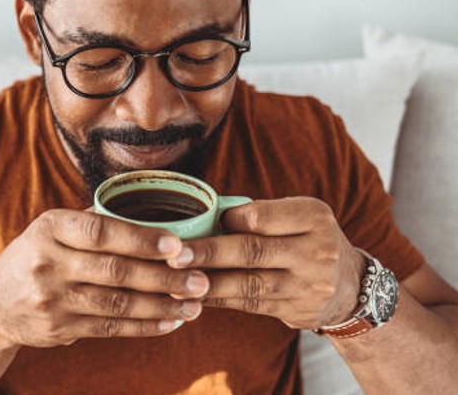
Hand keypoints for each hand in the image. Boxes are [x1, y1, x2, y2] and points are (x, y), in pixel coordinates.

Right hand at [0, 209, 208, 347]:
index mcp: (49, 227)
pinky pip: (110, 328)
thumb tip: (155, 216)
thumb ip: (92, 224)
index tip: (178, 244)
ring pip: (117, 303)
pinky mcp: (59, 329)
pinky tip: (170, 322)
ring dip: (161, 305)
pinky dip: (143, 326)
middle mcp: (48, 262)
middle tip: (201, 279)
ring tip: (195, 304)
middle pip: (115, 271)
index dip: (141, 238)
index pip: (100, 231)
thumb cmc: (35, 257)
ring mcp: (52, 299)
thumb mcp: (50, 230)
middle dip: (164, 277)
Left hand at [171, 197, 365, 328]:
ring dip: (208, 283)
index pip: (262, 217)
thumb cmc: (308, 240)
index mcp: (313, 217)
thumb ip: (261, 215)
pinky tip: (194, 295)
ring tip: (175, 279)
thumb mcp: (299, 217)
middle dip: (209, 253)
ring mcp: (307, 285)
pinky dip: (219, 300)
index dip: (228, 221)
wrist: (350, 288)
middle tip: (175, 255)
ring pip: (248, 283)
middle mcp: (315, 251)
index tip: (202, 223)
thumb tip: (205, 216)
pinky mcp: (295, 310)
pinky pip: (249, 305)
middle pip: (252, 251)